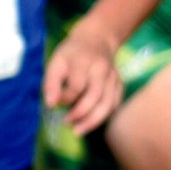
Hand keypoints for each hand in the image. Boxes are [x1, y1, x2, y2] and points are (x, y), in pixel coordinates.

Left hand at [44, 19, 123, 136]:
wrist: (97, 38)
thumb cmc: (71, 53)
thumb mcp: (56, 61)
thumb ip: (51, 83)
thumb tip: (50, 105)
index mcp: (83, 62)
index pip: (76, 86)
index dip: (65, 99)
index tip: (54, 105)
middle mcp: (101, 69)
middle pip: (95, 96)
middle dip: (80, 114)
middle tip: (67, 123)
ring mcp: (113, 77)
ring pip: (108, 103)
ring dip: (93, 121)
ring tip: (78, 131)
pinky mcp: (120, 83)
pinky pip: (116, 103)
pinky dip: (105, 116)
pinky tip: (92, 122)